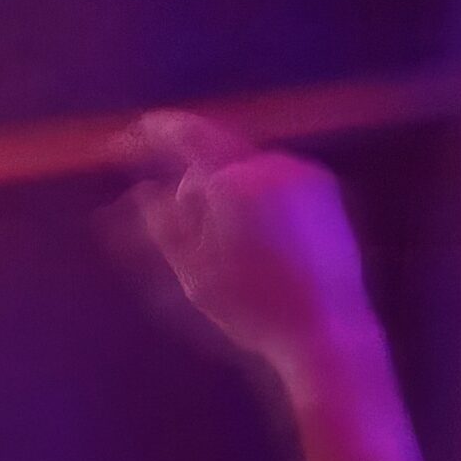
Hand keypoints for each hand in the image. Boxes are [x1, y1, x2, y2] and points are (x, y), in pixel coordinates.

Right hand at [123, 113, 369, 366]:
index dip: (157, 131)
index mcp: (234, 181)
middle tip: (177, 219)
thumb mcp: (196, 275)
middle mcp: (271, 163)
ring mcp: (302, 173)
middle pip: (217, 156)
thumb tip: (142, 193)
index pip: (187, 136)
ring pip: (247, 170)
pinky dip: (257, 200)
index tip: (135, 132)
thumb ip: (166, 227)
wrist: (325, 329)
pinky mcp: (324, 190)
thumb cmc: (253, 309)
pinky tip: (258, 242)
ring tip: (224, 244)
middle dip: (194, 181)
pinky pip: (276, 181)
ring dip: (227, 193)